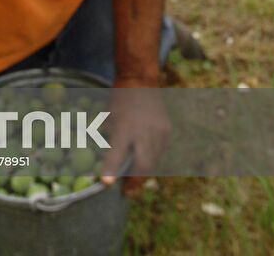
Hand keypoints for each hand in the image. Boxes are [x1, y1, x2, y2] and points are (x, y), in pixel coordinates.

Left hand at [100, 78, 169, 196]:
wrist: (140, 80)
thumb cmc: (119, 100)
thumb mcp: (109, 117)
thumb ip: (110, 140)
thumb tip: (109, 163)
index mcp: (125, 125)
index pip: (117, 152)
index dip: (111, 169)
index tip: (106, 184)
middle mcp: (144, 130)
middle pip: (143, 164)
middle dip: (135, 181)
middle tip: (127, 192)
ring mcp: (158, 131)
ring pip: (153, 160)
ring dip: (143, 171)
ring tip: (134, 179)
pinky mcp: (166, 130)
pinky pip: (159, 151)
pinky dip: (151, 158)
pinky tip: (143, 160)